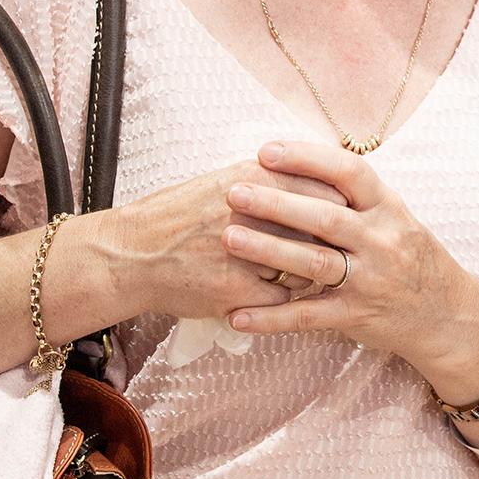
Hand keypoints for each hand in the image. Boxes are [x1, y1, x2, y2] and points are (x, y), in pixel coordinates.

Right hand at [100, 157, 319, 321]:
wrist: (132, 255)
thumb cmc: (178, 215)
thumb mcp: (223, 180)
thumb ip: (269, 180)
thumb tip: (319, 179)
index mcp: (253, 178)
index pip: (325, 187)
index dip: (341, 203)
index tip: (346, 211)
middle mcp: (253, 213)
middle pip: (322, 229)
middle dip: (333, 239)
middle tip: (339, 244)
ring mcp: (246, 255)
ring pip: (308, 267)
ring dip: (311, 271)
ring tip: (306, 270)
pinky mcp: (237, 291)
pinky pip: (284, 299)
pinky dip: (284, 298)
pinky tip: (275, 293)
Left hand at [218, 141, 478, 386]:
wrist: (446, 314)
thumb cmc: (409, 255)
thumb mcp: (393, 216)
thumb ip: (354, 196)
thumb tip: (300, 159)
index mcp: (388, 208)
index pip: (349, 173)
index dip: (308, 159)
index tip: (267, 152)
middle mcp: (381, 240)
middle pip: (324, 216)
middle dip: (276, 202)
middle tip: (233, 192)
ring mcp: (370, 280)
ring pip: (314, 262)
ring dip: (268, 250)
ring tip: (228, 238)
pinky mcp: (357, 316)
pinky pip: (308, 316)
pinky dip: (271, 317)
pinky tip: (236, 314)